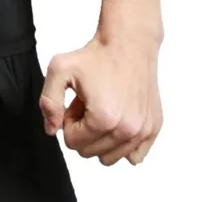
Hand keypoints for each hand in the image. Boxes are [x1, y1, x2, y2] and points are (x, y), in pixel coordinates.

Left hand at [39, 35, 162, 165]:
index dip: (68, 120)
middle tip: (86, 103)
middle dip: (83, 129)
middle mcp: (127, 130)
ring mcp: (143, 131)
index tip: (75, 101)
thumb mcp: (59, 70)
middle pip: (90, 151)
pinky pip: (134, 156)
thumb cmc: (95, 56)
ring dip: (101, 135)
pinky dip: (121, 142)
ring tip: (101, 108)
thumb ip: (48, 102)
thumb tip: (52, 130)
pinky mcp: (154, 128)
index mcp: (104, 119)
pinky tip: (118, 118)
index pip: (72, 142)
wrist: (127, 44)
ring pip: (110, 157)